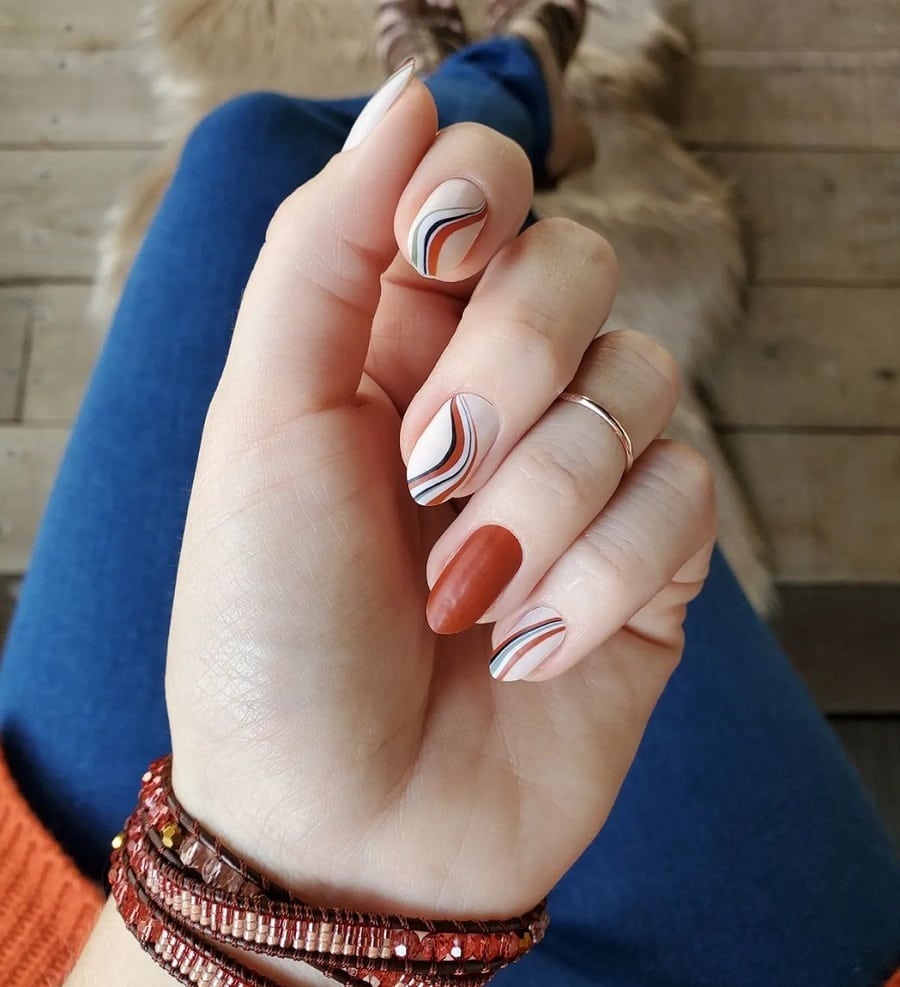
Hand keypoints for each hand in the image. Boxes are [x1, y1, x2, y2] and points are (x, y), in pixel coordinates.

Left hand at [165, 79, 714, 924]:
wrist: (340, 824)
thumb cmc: (273, 631)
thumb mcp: (261, 427)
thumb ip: (328, 253)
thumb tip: (414, 101)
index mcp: (395, 343)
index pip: (483, 190)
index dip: (479, 184)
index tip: (440, 240)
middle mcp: (497, 393)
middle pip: (577, 271)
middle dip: (505, 368)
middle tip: (428, 470)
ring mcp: (580, 476)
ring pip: (638, 389)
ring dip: (544, 498)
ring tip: (463, 594)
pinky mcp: (649, 563)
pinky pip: (681, 502)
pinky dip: (596, 580)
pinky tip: (527, 648)